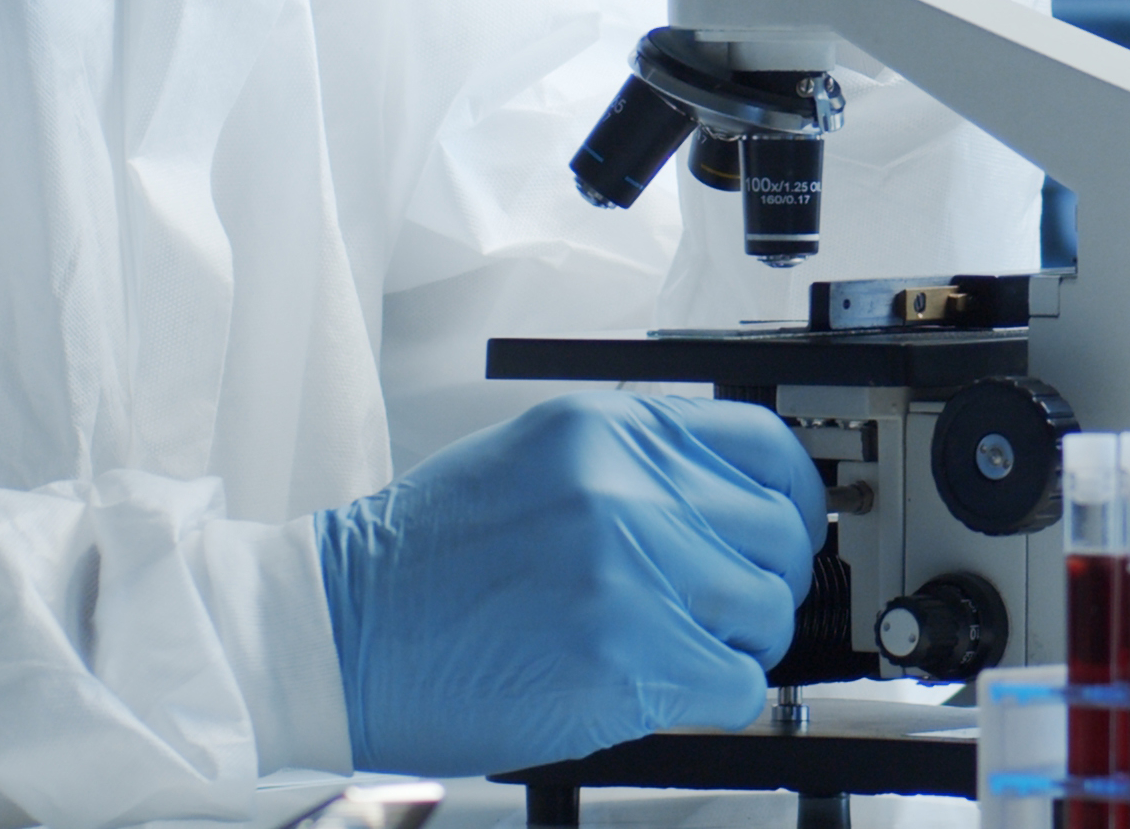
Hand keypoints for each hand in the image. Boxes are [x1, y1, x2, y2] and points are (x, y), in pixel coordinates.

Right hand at [315, 393, 824, 775]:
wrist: (338, 634)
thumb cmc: (419, 566)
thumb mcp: (533, 464)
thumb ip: (631, 471)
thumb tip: (724, 509)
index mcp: (607, 429)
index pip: (764, 445)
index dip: (791, 499)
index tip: (789, 528)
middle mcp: (626, 485)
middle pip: (777, 536)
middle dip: (759, 584)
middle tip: (716, 612)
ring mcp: (630, 567)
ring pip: (764, 614)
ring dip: (732, 647)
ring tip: (669, 654)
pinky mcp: (627, 653)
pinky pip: (736, 686)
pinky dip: (711, 700)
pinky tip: (656, 691)